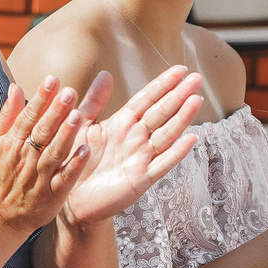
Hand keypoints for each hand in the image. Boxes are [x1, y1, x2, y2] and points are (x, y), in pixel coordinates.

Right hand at [0, 74, 100, 233]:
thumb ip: (8, 116)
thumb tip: (15, 87)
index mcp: (12, 144)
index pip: (28, 117)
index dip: (40, 98)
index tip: (52, 80)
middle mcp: (25, 159)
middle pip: (42, 132)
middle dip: (55, 112)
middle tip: (69, 92)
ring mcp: (39, 178)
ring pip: (54, 154)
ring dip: (66, 135)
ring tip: (78, 116)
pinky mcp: (51, 197)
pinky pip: (64, 180)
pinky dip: (74, 166)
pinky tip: (86, 151)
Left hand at [61, 64, 204, 226]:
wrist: (70, 198)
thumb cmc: (75, 160)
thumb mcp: (82, 126)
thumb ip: (94, 101)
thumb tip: (105, 74)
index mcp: (122, 123)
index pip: (147, 99)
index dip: (163, 84)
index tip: (180, 69)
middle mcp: (136, 138)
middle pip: (161, 112)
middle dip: (179, 96)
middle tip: (197, 78)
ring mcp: (141, 158)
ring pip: (166, 134)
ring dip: (182, 118)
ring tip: (196, 100)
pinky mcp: (141, 179)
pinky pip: (162, 164)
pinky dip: (176, 153)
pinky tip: (190, 139)